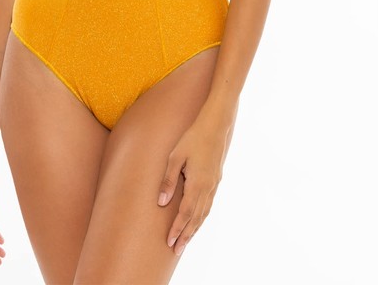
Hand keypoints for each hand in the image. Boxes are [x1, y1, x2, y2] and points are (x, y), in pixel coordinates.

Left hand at [157, 114, 232, 255]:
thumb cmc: (193, 138)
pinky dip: (202, 217)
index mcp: (197, 184)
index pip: (185, 214)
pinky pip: (209, 205)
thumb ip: (168, 180)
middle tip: (177, 250)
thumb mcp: (176, 156)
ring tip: (186, 240)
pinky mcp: (216, 180)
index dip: (177, 229)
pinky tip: (197, 220)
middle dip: (186, 235)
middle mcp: (208, 189)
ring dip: (194, 229)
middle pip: (196, 219)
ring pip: (204, 213)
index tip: (169, 243)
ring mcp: (214, 185)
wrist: (216, 126)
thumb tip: (161, 202)